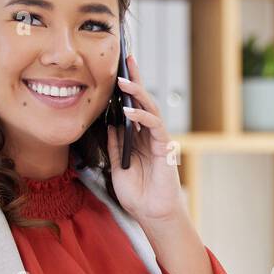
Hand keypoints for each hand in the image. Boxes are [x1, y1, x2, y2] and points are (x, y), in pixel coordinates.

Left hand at [106, 54, 184, 223]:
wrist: (151, 214)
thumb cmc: (138, 195)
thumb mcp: (118, 168)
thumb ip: (115, 146)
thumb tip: (109, 125)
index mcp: (139, 139)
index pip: (133, 108)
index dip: (128, 89)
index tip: (120, 69)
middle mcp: (149, 136)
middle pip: (144, 101)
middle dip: (136, 80)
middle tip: (128, 59)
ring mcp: (158, 140)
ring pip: (151, 109)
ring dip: (137, 94)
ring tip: (123, 81)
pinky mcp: (164, 148)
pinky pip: (155, 127)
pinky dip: (142, 118)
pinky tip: (128, 112)